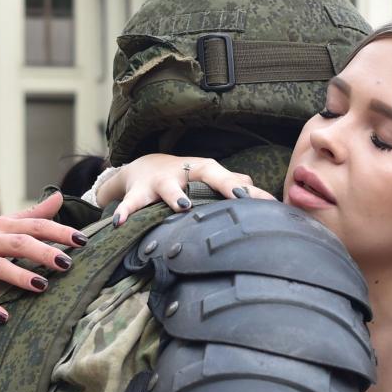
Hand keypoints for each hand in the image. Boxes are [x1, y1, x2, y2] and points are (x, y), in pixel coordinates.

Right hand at [0, 192, 87, 322]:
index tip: (83, 240)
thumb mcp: (0, 226)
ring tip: (42, 285)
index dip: (58, 231)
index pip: (34, 225)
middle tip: (67, 263)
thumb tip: (59, 196)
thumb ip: (31, 214)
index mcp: (1, 227)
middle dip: (43, 251)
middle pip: (18, 243)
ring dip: (19, 276)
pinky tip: (3, 317)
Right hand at [97, 154, 275, 223]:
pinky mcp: (138, 192)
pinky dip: (126, 212)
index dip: (251, 191)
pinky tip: (121, 223)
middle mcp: (186, 172)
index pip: (233, 178)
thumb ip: (236, 188)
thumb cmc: (185, 179)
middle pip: (208, 173)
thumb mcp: (210, 181)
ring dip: (176, 195)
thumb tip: (271, 200)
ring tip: (183, 206)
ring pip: (169, 187)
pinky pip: (131, 204)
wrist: (143, 168)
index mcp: (207, 170)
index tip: (269, 204)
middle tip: (237, 194)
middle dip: (222, 183)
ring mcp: (161, 181)